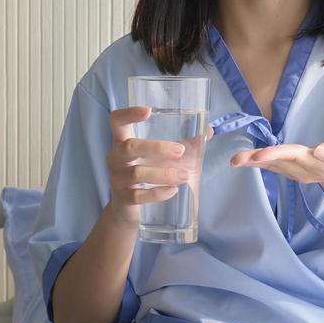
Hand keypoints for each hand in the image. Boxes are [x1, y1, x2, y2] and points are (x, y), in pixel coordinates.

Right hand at [105, 106, 208, 227]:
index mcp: (123, 141)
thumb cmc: (150, 175)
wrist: (133, 211)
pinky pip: (138, 195)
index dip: (129, 113)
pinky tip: (172, 191)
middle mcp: (115, 157)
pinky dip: (157, 193)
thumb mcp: (164, 158)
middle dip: (156, 148)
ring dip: (164, 174)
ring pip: (137, 173)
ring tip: (184, 176)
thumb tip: (207, 130)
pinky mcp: (122, 198)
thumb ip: (185, 144)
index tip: (149, 111)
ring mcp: (116, 178)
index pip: (117, 121)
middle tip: (180, 151)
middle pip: (129, 146)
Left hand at [229, 132, 323, 191]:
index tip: (260, 155)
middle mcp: (303, 168)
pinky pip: (272, 166)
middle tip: (236, 160)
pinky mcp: (291, 171)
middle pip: (277, 162)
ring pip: (271, 166)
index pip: (294, 155)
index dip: (277, 154)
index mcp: (317, 160)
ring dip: (252, 163)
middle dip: (257, 159)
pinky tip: (242, 160)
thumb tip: (319, 150)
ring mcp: (296, 172)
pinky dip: (256, 162)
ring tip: (234, 160)